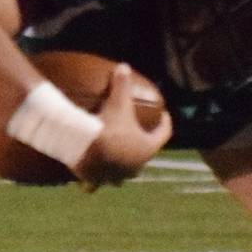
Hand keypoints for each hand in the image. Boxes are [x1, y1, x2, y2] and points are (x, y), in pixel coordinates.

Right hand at [68, 64, 173, 188]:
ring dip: (119, 169)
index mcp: (146, 148)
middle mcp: (135, 166)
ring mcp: (116, 176)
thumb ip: (122, 85)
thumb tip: (124, 66)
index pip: (163, 134)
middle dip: (141, 149)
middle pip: (143, 157)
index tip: (165, 116)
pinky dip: (93, 183)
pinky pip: (96, 184)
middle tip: (137, 138)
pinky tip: (90, 185)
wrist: (86, 148)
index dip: (165, 124)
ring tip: (114, 162)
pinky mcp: (97, 181)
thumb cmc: (109, 126)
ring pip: (121, 175)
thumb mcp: (118, 103)